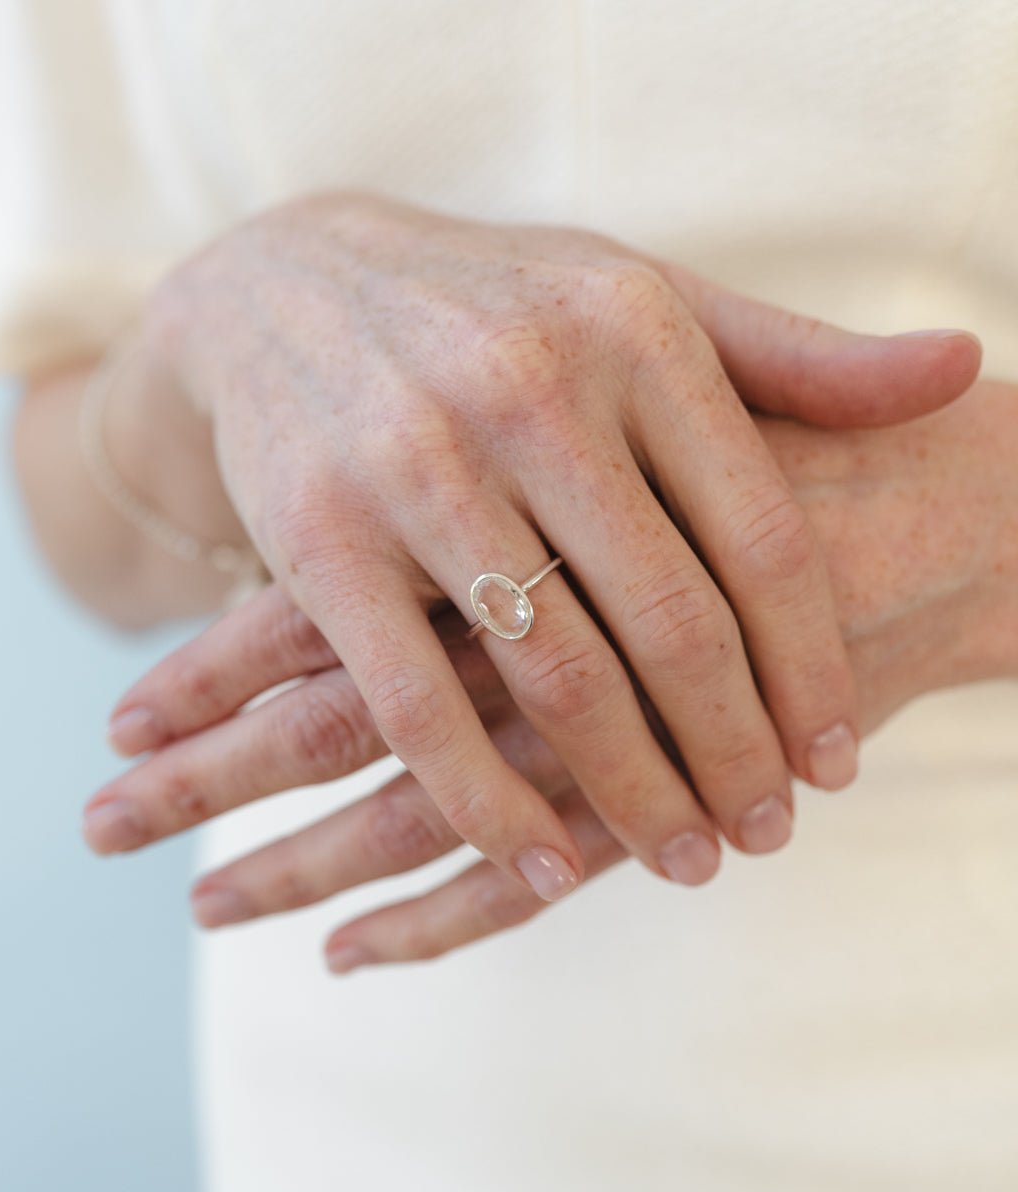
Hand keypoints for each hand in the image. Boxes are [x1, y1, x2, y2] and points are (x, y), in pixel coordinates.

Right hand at [85, 380, 1017, 968]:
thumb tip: (956, 372)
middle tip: (765, 835)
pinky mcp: (319, 542)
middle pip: (672, 623)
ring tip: (686, 861)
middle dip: (733, 754)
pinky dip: (490, 801)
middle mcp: (527, 393)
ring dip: (634, 795)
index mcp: (630, 334)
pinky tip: (547, 862)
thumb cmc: (488, 309)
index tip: (832, 762)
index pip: (758, 535)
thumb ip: (791, 355)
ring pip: (556, 677)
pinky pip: (417, 705)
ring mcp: (416, 470)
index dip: (808, 667)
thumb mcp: (636, 298)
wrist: (281, 288)